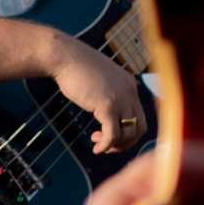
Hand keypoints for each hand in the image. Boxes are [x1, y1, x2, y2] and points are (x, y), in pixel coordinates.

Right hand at [44, 33, 144, 154]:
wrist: (64, 56)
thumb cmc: (75, 66)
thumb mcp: (100, 78)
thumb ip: (108, 91)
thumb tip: (106, 109)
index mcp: (129, 84)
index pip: (139, 115)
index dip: (128, 130)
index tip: (111, 134)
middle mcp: (130, 92)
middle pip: (139, 127)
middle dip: (126, 141)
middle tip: (109, 145)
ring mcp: (120, 99)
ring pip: (128, 133)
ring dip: (115, 144)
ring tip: (97, 142)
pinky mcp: (107, 106)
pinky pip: (113, 134)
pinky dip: (106, 145)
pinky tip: (97, 148)